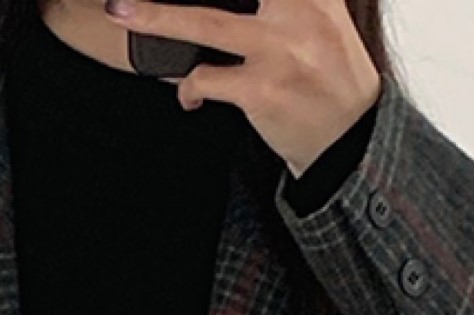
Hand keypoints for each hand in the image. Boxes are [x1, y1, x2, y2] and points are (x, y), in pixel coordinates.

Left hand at [103, 0, 381, 176]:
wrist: (352, 142)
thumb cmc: (331, 76)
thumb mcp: (325, 19)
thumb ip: (288, 1)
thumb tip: (237, 1)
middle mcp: (300, 11)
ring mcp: (279, 52)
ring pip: (204, 24)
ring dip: (155, 18)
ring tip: (121, 11)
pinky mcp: (262, 91)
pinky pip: (205, 79)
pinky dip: (188, 87)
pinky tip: (190, 95)